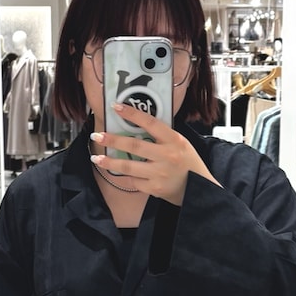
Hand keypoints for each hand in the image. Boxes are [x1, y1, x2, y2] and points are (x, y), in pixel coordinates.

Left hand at [90, 102, 221, 205]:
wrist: (198, 189)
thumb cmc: (187, 163)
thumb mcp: (180, 143)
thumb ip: (161, 136)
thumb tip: (135, 126)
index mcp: (174, 140)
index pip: (151, 123)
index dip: (132, 114)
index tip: (116, 107)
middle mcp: (166, 156)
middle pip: (134, 146)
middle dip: (112, 140)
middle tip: (97, 136)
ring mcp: (160, 174)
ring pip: (128, 166)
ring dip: (110, 162)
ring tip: (97, 159)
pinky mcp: (155, 188)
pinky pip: (135, 181)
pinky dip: (128, 176)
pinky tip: (124, 173)